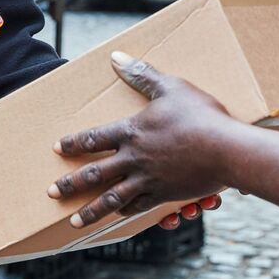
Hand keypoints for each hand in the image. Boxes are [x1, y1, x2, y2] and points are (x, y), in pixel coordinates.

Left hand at [48, 51, 235, 227]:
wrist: (226, 150)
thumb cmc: (200, 115)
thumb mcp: (170, 87)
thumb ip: (142, 74)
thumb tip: (116, 57)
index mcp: (132, 132)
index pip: (94, 138)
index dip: (74, 143)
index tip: (57, 148)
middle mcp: (134, 159)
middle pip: (94, 174)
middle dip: (71, 184)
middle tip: (52, 192)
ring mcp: (148, 180)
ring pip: (112, 199)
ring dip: (91, 210)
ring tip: (75, 221)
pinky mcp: (165, 195)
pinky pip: (140, 207)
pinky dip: (127, 212)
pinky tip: (119, 216)